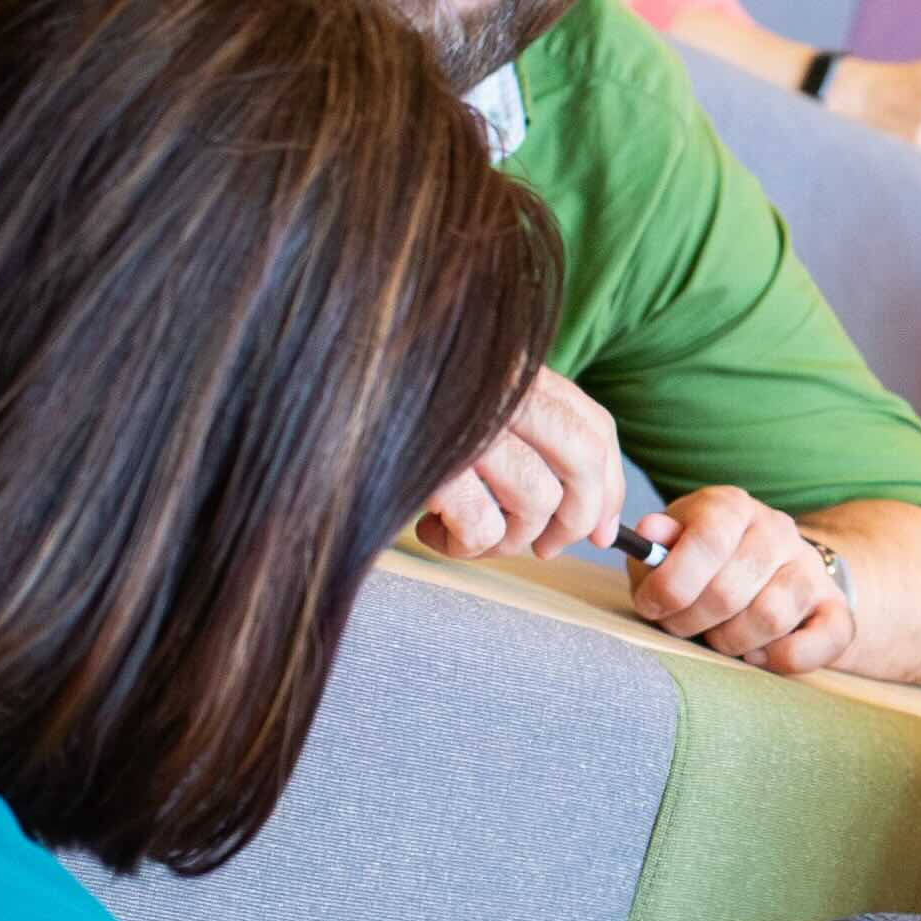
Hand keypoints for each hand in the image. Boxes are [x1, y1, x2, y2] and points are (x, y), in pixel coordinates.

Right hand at [416, 363, 620, 562]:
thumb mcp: (474, 416)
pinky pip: (481, 527)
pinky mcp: (435, 463)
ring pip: (536, 500)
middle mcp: (502, 389)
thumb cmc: (405, 422)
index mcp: (517, 373)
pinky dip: (464, 546)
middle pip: (583, 458)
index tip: (602, 531)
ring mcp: (471, 423)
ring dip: (509, 539)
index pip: (594, 426)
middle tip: (547, 547)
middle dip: (575, 519)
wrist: (312, 403)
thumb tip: (603, 529)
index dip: (608, 487)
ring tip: (472, 535)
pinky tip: (434, 532)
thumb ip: (542, 453)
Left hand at [620, 487, 854, 672]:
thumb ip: (656, 545)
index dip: (673, 584)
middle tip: (681, 626)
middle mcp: (777, 529)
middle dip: (692, 622)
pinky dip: (784, 658)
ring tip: (716, 638)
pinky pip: (821, 640)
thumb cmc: (703, 565)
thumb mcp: (669, 548)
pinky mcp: (835, 607)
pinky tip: (757, 656)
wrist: (770, 573)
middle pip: (730, 591)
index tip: (652, 606)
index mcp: (732, 506)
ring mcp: (810, 568)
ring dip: (731, 642)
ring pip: (770, 617)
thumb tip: (651, 533)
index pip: (708, 541)